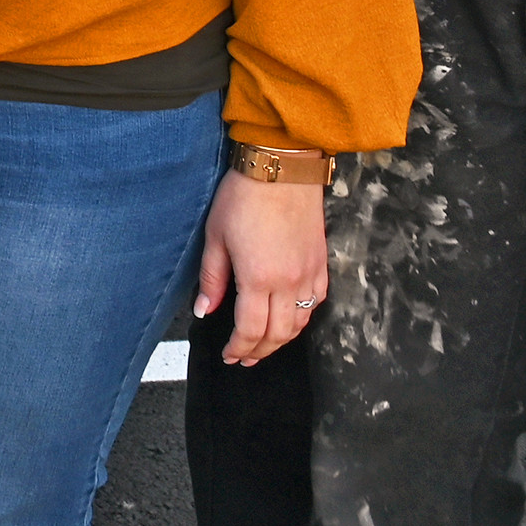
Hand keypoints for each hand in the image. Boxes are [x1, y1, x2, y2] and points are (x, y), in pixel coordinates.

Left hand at [193, 169, 329, 363]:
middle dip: (259, 351)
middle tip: (244, 358)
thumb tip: (205, 311)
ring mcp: (309, 274)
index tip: (229, 355)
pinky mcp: (321, 263)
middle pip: (278, 334)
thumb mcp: (216, 236)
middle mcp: (289, 282)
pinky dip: (303, 319)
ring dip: (281, 340)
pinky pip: (316, 303)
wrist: (282, 168)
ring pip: (300, 323)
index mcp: (259, 278)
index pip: (251, 330)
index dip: (239, 348)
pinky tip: (289, 319)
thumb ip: (212, 279)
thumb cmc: (244, 196)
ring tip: (264, 346)